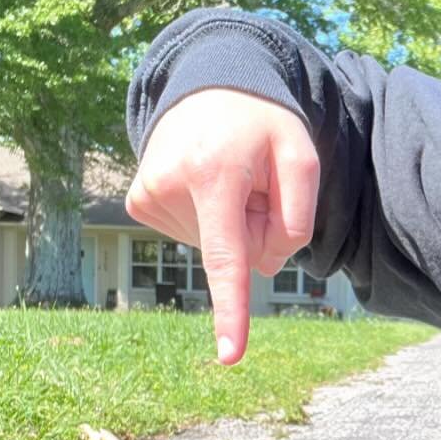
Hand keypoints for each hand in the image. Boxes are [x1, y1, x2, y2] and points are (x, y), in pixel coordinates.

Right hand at [126, 88, 320, 364]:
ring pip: (212, 245)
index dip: (231, 310)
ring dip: (230, 217)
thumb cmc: (263, 123)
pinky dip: (206, 217)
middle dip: (254, 226)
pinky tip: (203, 180)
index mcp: (214, 174)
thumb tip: (259, 269)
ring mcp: (147, 194)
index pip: (227, 256)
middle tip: (250, 177)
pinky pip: (190, 234)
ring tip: (225, 172)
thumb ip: (296, 219)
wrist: (210, 83)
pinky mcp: (138, 201)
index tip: (230, 356)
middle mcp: (171, 184)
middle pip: (235, 250)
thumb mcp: (302, 157)